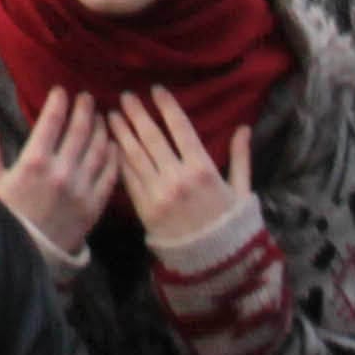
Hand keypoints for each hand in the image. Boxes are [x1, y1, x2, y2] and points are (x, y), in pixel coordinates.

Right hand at [0, 90, 116, 259]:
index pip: (52, 121)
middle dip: (84, 108)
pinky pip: (110, 174)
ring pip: (99, 148)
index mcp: (34, 162)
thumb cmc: (5, 214)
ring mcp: (81, 189)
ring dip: (101, 128)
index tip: (61, 91)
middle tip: (86, 97)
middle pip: (80, 129)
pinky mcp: (94, 206)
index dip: (59, 102)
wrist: (25, 255)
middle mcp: (61, 172)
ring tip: (100, 117)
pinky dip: (113, 156)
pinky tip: (112, 145)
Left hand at [104, 96, 255, 263]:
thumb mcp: (241, 190)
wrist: (213, 264)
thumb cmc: (230, 226)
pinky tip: (110, 145)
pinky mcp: (143, 209)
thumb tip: (244, 127)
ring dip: (121, 132)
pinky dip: (117, 159)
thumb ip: (240, 157)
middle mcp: (178, 178)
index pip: (180, 129)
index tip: (155, 90)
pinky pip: (127, 179)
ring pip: (135, 156)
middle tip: (126, 96)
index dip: (166, 107)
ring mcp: (158, 194)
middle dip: (137, 114)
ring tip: (111, 115)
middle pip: (152, 138)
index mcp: (203, 169)